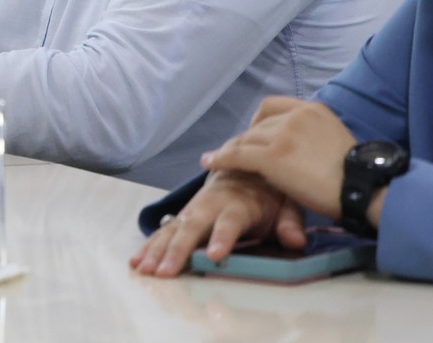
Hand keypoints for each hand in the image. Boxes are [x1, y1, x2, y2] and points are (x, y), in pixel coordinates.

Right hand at [129, 169, 303, 276]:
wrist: (245, 161)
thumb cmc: (268, 188)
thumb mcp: (286, 200)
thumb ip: (290, 221)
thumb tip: (295, 242)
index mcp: (239, 202)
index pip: (230, 221)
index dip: (222, 237)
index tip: (213, 255)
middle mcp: (212, 204)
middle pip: (193, 227)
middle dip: (178, 250)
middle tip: (166, 271)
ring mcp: (195, 209)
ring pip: (174, 229)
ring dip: (158, 250)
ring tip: (145, 270)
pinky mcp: (185, 216)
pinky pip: (165, 231)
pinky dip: (151, 245)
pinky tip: (137, 261)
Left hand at [200, 96, 357, 221]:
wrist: (364, 188)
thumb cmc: (357, 177)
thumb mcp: (337, 142)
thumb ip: (314, 137)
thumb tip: (303, 149)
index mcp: (313, 110)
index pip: (273, 107)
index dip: (258, 122)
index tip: (254, 136)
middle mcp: (296, 116)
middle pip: (258, 125)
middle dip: (246, 140)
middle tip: (236, 155)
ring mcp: (283, 135)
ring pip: (247, 140)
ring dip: (232, 151)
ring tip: (219, 160)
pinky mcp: (272, 156)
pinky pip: (238, 155)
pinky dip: (221, 159)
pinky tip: (209, 163)